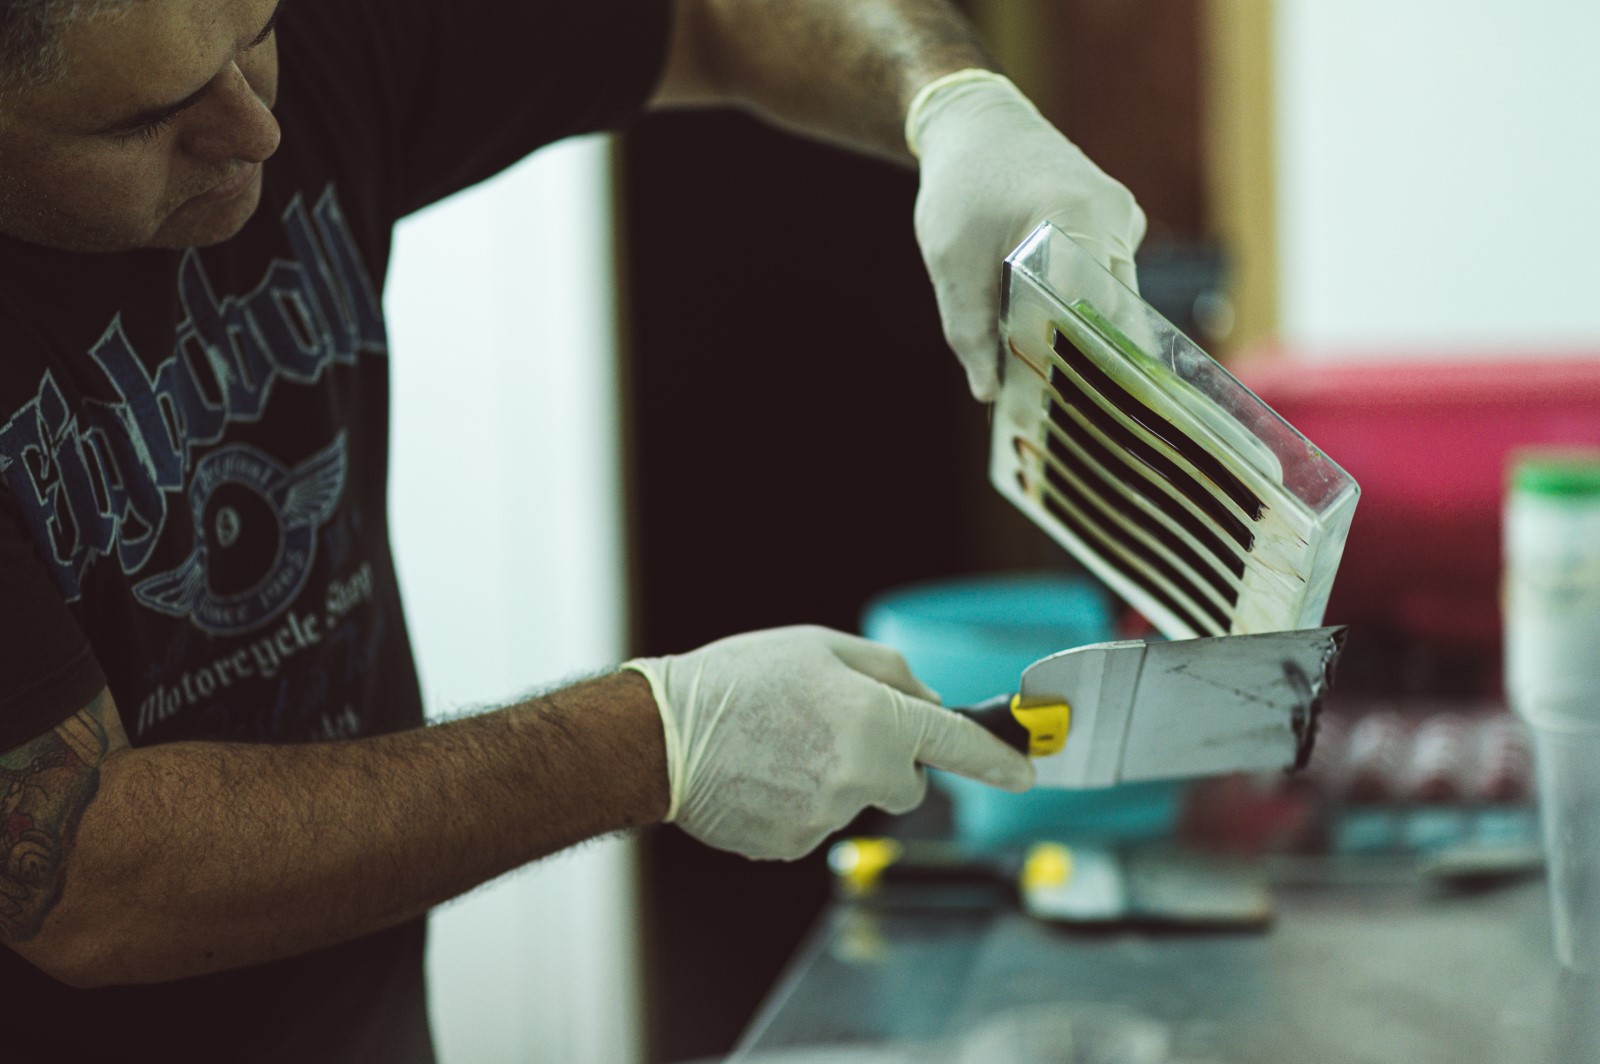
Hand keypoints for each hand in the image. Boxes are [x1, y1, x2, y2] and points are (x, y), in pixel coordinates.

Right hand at [623, 625, 1034, 860]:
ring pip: (857, 803)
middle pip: (908, 785)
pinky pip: (816, 824)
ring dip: (835, 779)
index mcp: (875, 719)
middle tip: (835, 729)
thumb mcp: (819, 646)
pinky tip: (762, 776)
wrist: (660, 737)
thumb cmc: (737, 680)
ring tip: (778, 746)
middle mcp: (861, 775)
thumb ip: (888, 673)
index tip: (1028, 773)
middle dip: (889, 762)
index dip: (998, 759)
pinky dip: (799, 804)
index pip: (956, 743)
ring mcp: (827, 818)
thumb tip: (928, 702)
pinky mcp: (794, 847)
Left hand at [909, 71, 1147, 400]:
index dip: (1087, 365)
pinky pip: (1109, 279)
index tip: (1072, 405)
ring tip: (1056, 376)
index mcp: (1081, 220)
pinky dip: (1085, 305)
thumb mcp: (952, 262)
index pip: (1101, 315)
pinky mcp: (1116, 221)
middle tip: (1064, 406)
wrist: (974, 122)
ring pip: (1115, 299)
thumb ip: (969, 329)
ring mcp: (1122, 218)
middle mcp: (1115, 218)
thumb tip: (988, 391)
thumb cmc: (960, 185)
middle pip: (1116, 312)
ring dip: (1087, 332)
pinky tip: (1055, 332)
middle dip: (1091, 358)